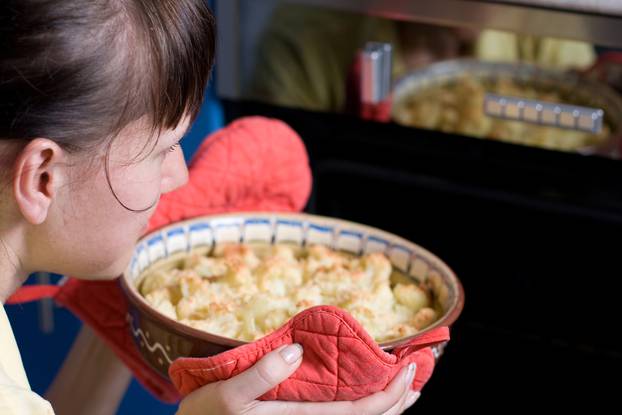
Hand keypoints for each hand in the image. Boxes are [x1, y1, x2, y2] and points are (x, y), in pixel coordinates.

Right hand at [177, 343, 419, 414]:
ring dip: (385, 410)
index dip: (391, 392)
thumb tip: (299, 351)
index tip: (409, 366)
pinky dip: (363, 413)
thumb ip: (262, 373)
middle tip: (417, 376)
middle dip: (398, 402)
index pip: (363, 413)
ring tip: (403, 391)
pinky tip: (363, 402)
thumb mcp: (225, 396)